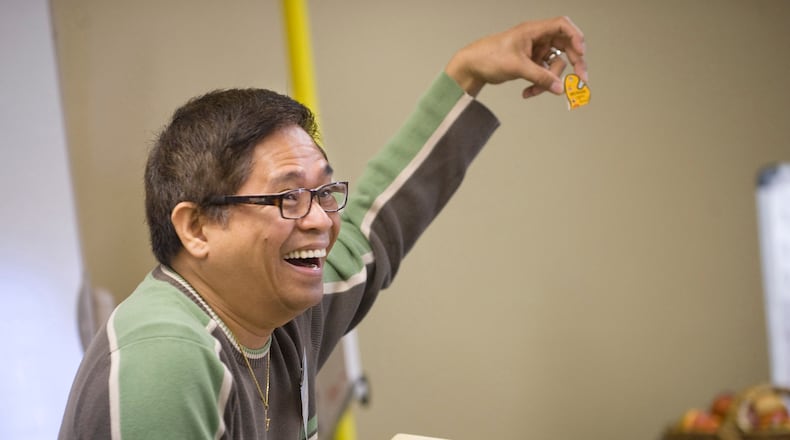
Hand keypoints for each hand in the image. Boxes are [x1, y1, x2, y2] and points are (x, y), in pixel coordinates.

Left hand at [445, 16, 586, 97]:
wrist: (472, 67)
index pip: (562, 26)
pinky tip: (527, 92)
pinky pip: (543, 74)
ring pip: (554, 64)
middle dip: (573, 62)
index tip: (581, 53)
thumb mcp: (517, 67)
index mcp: (533, 30)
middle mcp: (537, 39)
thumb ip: (540, 77)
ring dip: (549, 79)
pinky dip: (539, 84)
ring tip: (533, 90)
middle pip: (565, 46)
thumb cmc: (489, 57)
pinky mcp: (530, 64)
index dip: (575, 37)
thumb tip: (559, 88)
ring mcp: (534, 51)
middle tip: (581, 78)